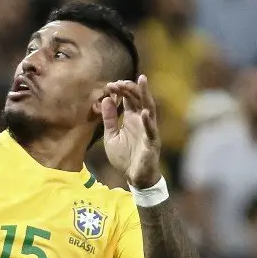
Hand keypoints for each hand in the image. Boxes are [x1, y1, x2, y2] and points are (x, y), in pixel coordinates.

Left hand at [102, 74, 161, 188]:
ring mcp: (148, 129)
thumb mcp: (111, 136)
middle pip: (138, 99)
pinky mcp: (152, 142)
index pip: (128, 99)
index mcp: (131, 118)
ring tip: (140, 81)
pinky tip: (143, 112)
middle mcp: (141, 120)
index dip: (121, 90)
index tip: (109, 85)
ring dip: (144, 95)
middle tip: (117, 82)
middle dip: (129, 88)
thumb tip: (105, 99)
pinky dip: (147, 121)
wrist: (134, 176)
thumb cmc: (125, 156)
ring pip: (148, 108)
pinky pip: (151, 130)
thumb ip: (109, 119)